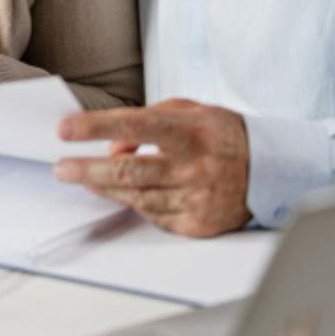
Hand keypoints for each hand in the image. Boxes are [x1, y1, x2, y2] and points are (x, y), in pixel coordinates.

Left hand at [53, 99, 253, 236]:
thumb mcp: (189, 112)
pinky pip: (152, 215)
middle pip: (127, 171)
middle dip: (86, 170)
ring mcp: (196, 198)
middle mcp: (193, 166)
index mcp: (190, 131)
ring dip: (103, 189)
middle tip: (61, 168)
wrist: (272, 171)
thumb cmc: (223, 136)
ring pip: (134, 197)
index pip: (133, 125)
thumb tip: (112, 145)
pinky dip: (134, 203)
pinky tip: (121, 194)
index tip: (64, 130)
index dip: (94, 128)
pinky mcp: (198, 223)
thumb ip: (148, 120)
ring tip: (84, 179)